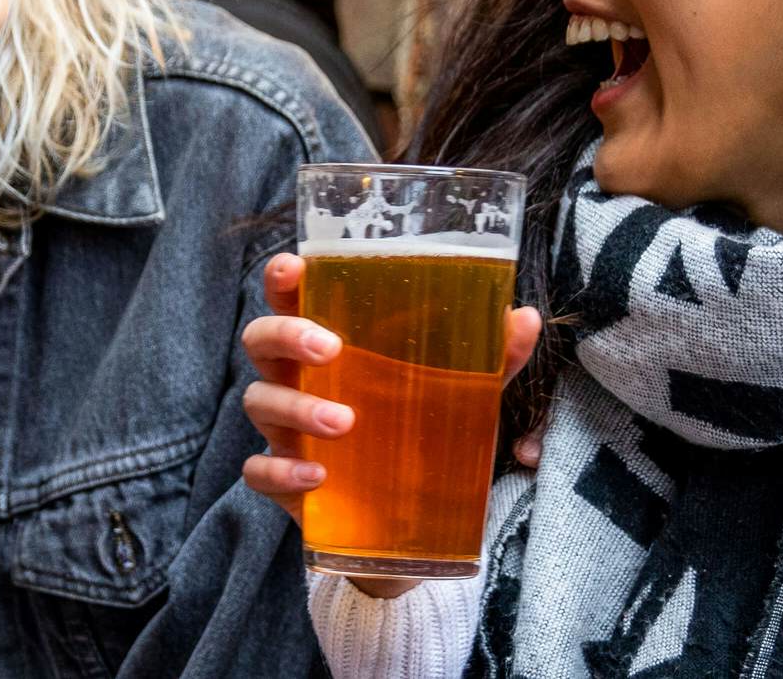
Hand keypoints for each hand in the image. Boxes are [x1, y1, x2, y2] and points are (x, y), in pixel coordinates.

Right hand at [236, 253, 540, 597]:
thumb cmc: (417, 425)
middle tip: (330, 348)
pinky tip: (317, 476)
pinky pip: (259, 471)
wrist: (407, 513)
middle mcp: (296, 377)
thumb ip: (490, 355)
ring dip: (298, 407)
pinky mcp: (284, 478)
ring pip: (260, 402)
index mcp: (327, 342)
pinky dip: (282, 472)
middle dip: (287, 336)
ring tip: (346, 422)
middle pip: (261, 341)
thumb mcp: (460, 389)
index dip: (282, 278)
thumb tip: (523, 318)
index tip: (293, 268)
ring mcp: (284, 428)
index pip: (291, 297)